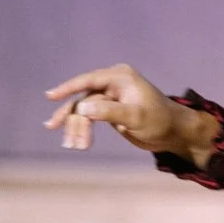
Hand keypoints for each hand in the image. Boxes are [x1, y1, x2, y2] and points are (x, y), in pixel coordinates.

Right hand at [43, 63, 218, 166]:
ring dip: (76, 127)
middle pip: (82, 97)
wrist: (173, 132)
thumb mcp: (136, 117)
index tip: (50, 96)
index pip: (89, 80)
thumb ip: (110, 111)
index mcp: (120, 77)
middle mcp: (112, 83)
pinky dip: (80, 127)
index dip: (68, 87)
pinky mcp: (108, 109)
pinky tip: (72, 139)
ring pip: (83, 109)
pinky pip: (88, 116)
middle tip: (65, 138)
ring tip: (74, 146)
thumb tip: (82, 107)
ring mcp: (109, 96)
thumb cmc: (160, 121)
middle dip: (73, 118)